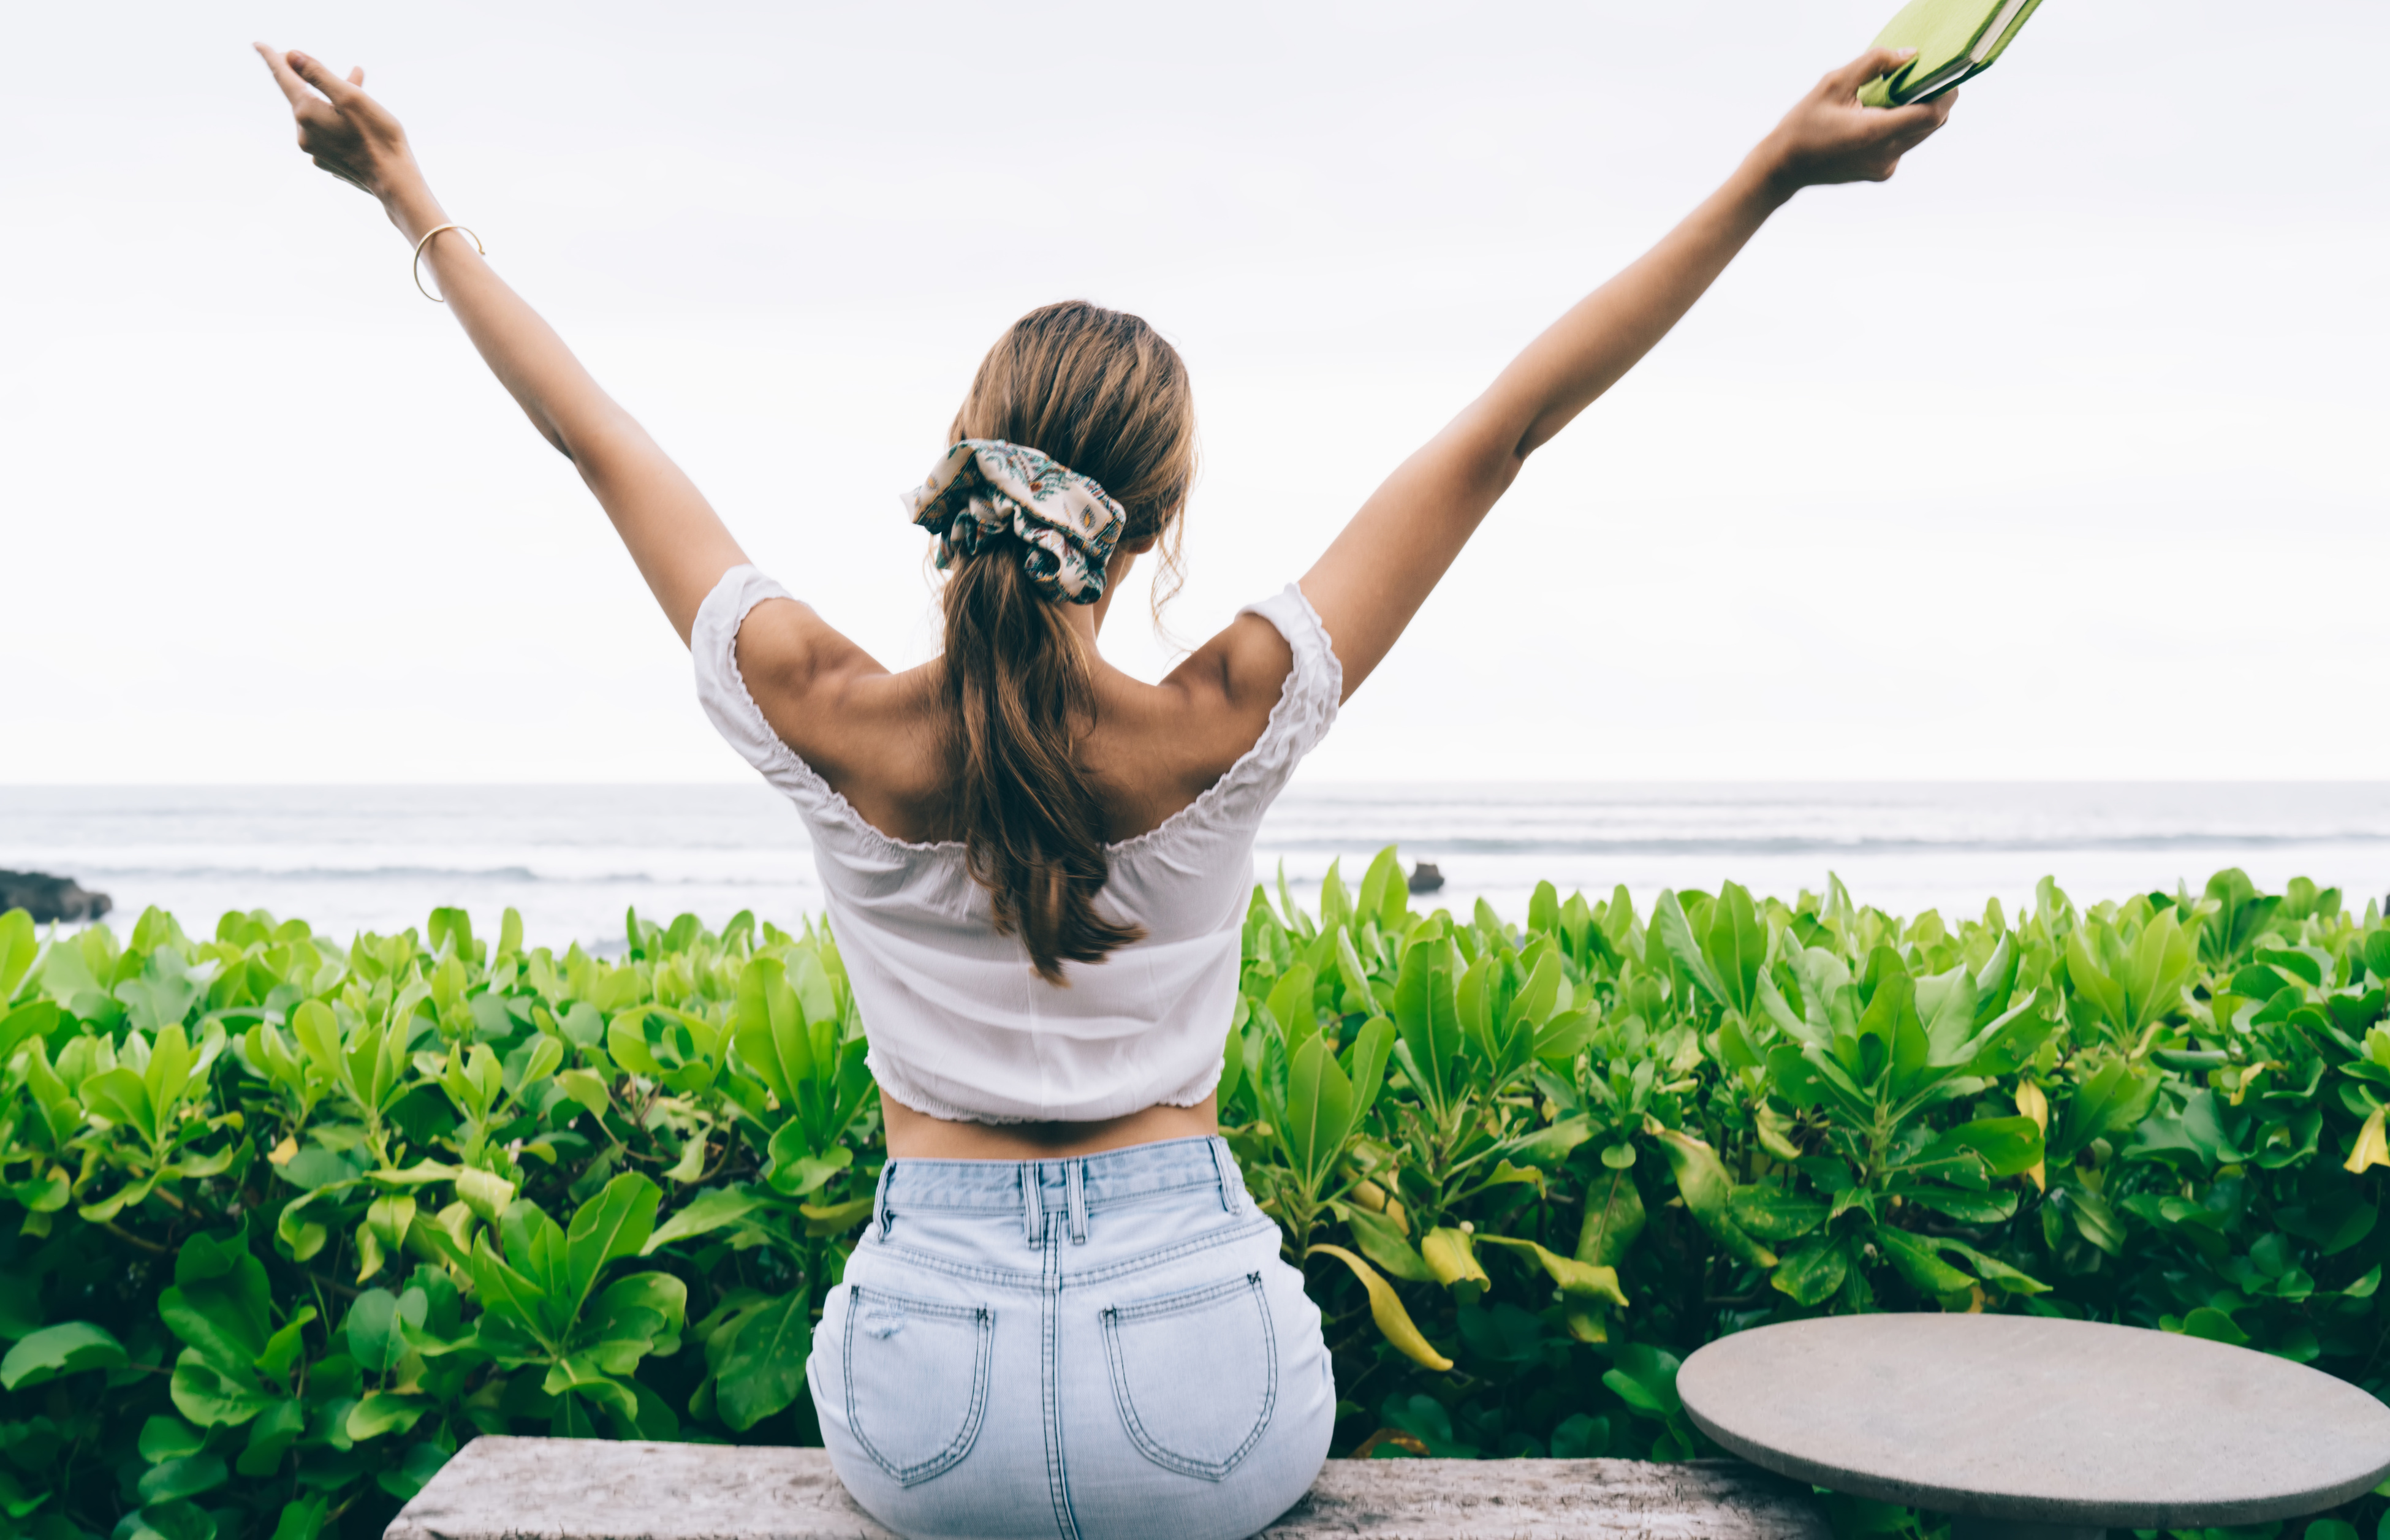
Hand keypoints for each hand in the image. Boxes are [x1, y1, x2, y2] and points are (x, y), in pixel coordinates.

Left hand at [254, 43, 429, 220]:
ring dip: (334, 102)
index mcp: (306, 112)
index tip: (258, 44)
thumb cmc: (378, 137)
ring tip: (361, 94)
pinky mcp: (327, 162)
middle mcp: (303, 133)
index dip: (272, 57)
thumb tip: (291, 55)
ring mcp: (315, 150)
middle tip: (351, 72)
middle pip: (305, 95)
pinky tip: (358, 125)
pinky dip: (338, 122)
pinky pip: (327, 133)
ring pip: (318, 115)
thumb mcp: (350, 97)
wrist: (394, 183)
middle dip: (322, 81)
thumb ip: (318, 74)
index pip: (283, 76)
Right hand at [1755, 47, 1956, 193]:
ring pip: (1920, 134)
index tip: (1948, 73)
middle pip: (1933, 124)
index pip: (1931, 114)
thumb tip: (1909, 55)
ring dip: (1920, 112)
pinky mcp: (1882, 172)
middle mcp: (1886, 156)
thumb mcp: (1833, 82)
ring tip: (1902, 92)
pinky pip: (1905, 144)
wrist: (1783, 168)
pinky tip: (1881, 114)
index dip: (1946, 92)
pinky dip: (1903, 126)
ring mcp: (1885, 167)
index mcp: (1875, 133)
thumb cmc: (1803, 124)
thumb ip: (1873, 63)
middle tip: (1928, 75)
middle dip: (1937, 98)